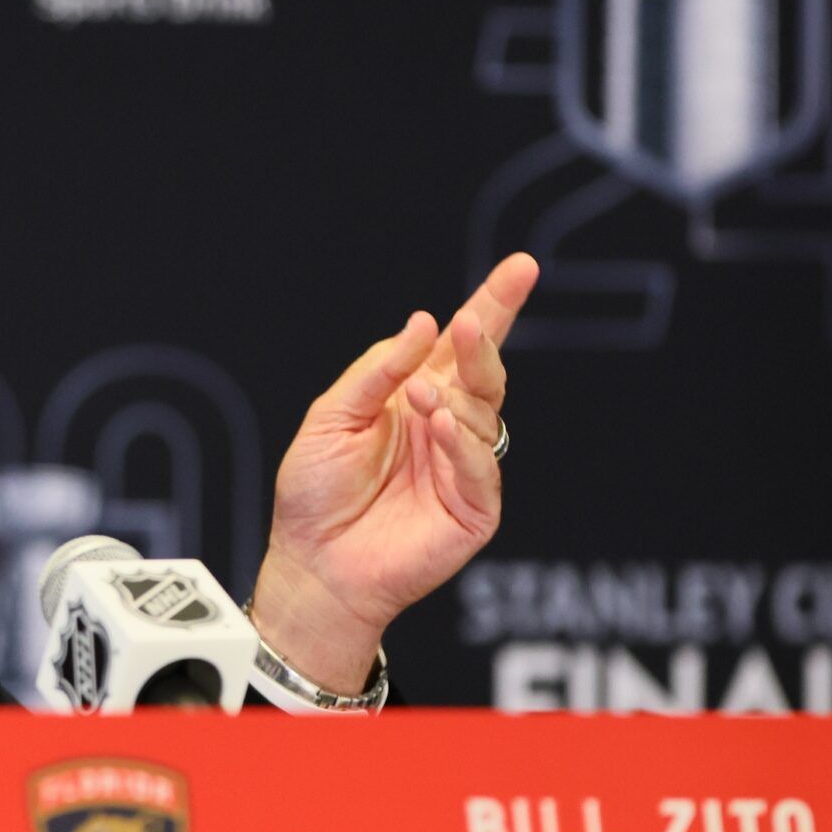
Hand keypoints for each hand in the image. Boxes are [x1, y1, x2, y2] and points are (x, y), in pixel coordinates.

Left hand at [250, 253, 539, 690]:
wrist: (312, 563)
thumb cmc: (314, 494)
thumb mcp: (330, 417)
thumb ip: (376, 372)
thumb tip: (422, 324)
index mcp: (413, 396)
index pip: (458, 344)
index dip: (491, 306)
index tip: (520, 267)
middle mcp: (445, 425)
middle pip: (484, 370)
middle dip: (484, 341)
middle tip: (471, 325)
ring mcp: (463, 465)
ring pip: (484, 412)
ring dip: (456, 395)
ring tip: (420, 398)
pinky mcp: (474, 507)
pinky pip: (481, 464)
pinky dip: (463, 442)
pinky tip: (440, 428)